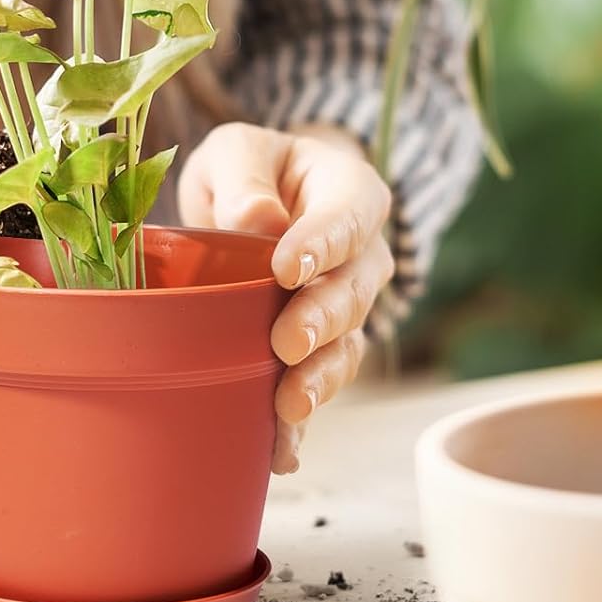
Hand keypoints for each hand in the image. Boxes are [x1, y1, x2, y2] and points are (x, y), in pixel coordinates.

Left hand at [178, 121, 393, 473]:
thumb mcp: (238, 150)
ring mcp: (347, 309)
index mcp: (350, 193)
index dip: (323, 244)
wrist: (261, 203)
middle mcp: (363, 257)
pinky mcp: (321, 350)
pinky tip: (280, 451)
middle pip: (352, 293)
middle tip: (286, 341)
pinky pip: (318, 386)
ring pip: (344, 348)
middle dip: (321, 321)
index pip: (349, 217)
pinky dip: (300, 421)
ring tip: (288, 404)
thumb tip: (257, 219)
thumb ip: (245, 177)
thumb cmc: (252, 172)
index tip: (287, 267)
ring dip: (318, 379)